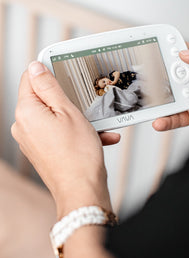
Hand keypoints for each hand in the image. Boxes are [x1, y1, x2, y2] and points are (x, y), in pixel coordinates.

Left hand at [11, 62, 119, 217]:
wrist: (82, 190)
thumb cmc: (78, 155)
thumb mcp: (67, 111)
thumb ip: (48, 86)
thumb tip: (36, 67)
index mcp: (26, 112)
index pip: (29, 79)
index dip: (48, 73)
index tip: (63, 73)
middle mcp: (24, 126)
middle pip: (43, 99)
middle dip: (66, 100)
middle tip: (84, 105)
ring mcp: (32, 140)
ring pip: (54, 117)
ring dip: (76, 118)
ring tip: (95, 126)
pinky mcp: (42, 150)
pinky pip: (57, 133)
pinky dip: (74, 132)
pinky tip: (96, 137)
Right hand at [153, 43, 188, 133]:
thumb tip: (186, 53)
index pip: (179, 55)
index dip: (165, 50)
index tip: (152, 47)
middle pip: (167, 78)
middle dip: (154, 79)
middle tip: (147, 80)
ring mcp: (188, 99)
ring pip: (167, 100)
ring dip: (156, 103)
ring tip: (149, 103)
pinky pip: (174, 119)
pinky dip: (165, 121)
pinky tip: (159, 121)